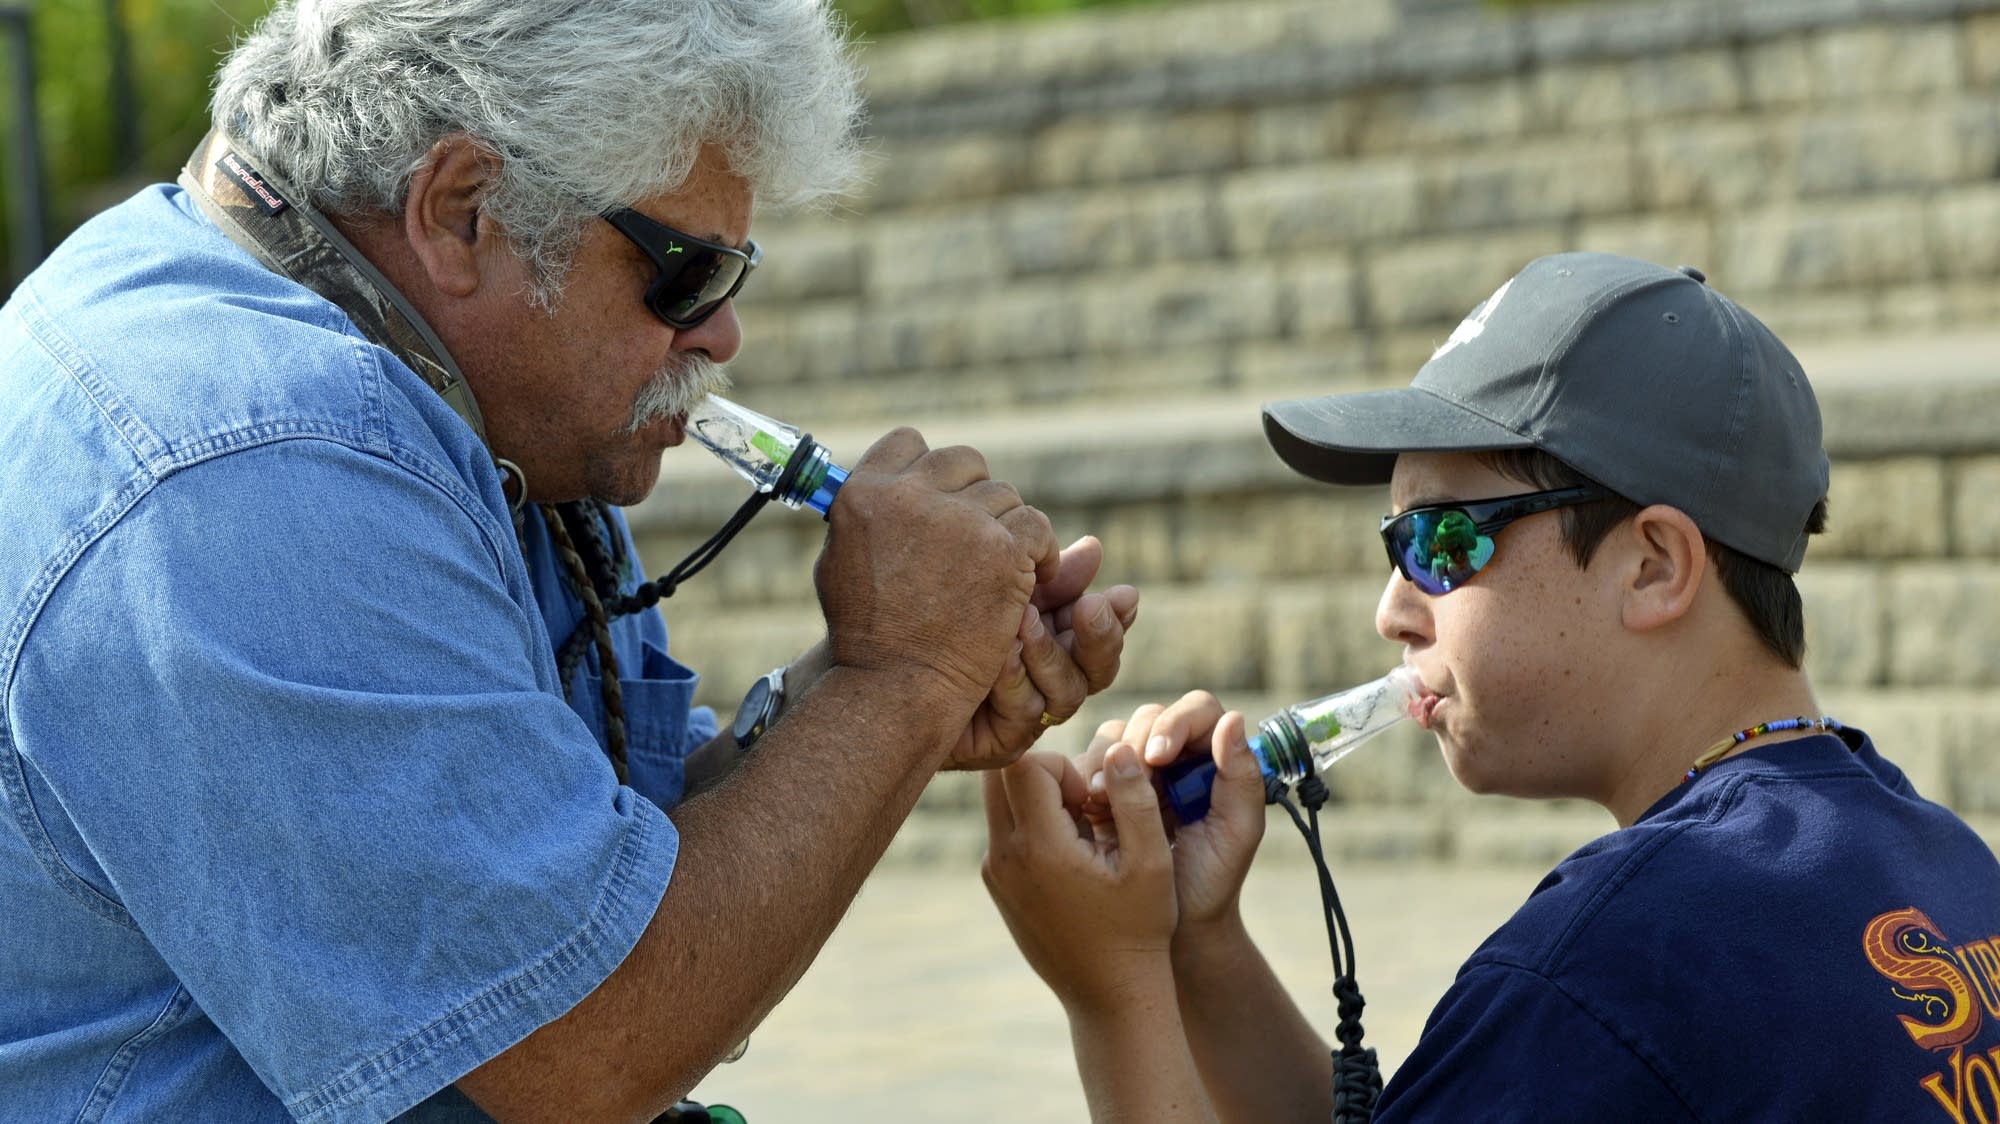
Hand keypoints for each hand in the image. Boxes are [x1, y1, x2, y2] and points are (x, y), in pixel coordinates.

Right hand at [814, 428, 1058, 728]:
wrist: (897, 684)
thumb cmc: (865, 635)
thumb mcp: (840, 562)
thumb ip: (866, 516)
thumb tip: (879, 488)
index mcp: (864, 492)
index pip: (908, 441)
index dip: (930, 469)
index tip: (941, 497)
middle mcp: (909, 495)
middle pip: (963, 461)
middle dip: (975, 495)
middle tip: (979, 535)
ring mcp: (959, 519)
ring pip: (1004, 495)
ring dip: (1007, 528)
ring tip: (1001, 565)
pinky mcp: (1001, 548)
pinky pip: (1036, 526)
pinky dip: (1040, 552)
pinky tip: (1032, 577)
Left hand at [943, 536, 1140, 770]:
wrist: (883, 668)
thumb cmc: (941, 624)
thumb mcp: (1000, 591)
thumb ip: (1048, 577)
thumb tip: (1095, 548)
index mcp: (1058, 645)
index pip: (1101, 636)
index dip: (1117, 618)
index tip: (1123, 594)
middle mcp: (1051, 685)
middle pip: (1098, 672)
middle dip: (1098, 638)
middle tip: (1089, 606)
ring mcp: (1028, 717)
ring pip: (1066, 694)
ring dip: (1047, 654)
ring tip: (1023, 619)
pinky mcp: (1002, 743)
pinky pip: (1022, 714)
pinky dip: (1011, 679)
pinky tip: (997, 653)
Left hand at [982, 746, 1176, 1016]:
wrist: (1110, 992)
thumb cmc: (1139, 927)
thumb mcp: (1150, 862)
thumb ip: (1134, 799)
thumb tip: (1119, 747)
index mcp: (1040, 847)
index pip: (1026, 763)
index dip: (1063, 767)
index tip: (1092, 800)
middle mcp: (1005, 856)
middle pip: (1001, 773)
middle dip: (1042, 772)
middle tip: (1082, 804)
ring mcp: (995, 872)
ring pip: (998, 799)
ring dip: (1036, 797)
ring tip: (1079, 829)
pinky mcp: (996, 884)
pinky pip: (1003, 829)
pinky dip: (1032, 824)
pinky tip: (1070, 857)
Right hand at [1080, 693, 1266, 932]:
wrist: (1170, 927)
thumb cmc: (1211, 881)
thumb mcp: (1237, 832)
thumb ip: (1242, 778)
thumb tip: (1234, 719)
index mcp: (1215, 759)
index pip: (1198, 712)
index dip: (1175, 724)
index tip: (1158, 757)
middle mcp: (1178, 757)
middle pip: (1152, 715)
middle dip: (1136, 743)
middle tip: (1128, 782)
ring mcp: (1140, 772)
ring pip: (1118, 734)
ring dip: (1109, 760)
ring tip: (1102, 798)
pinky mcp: (1107, 789)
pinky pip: (1091, 763)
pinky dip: (1087, 776)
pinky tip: (1090, 806)